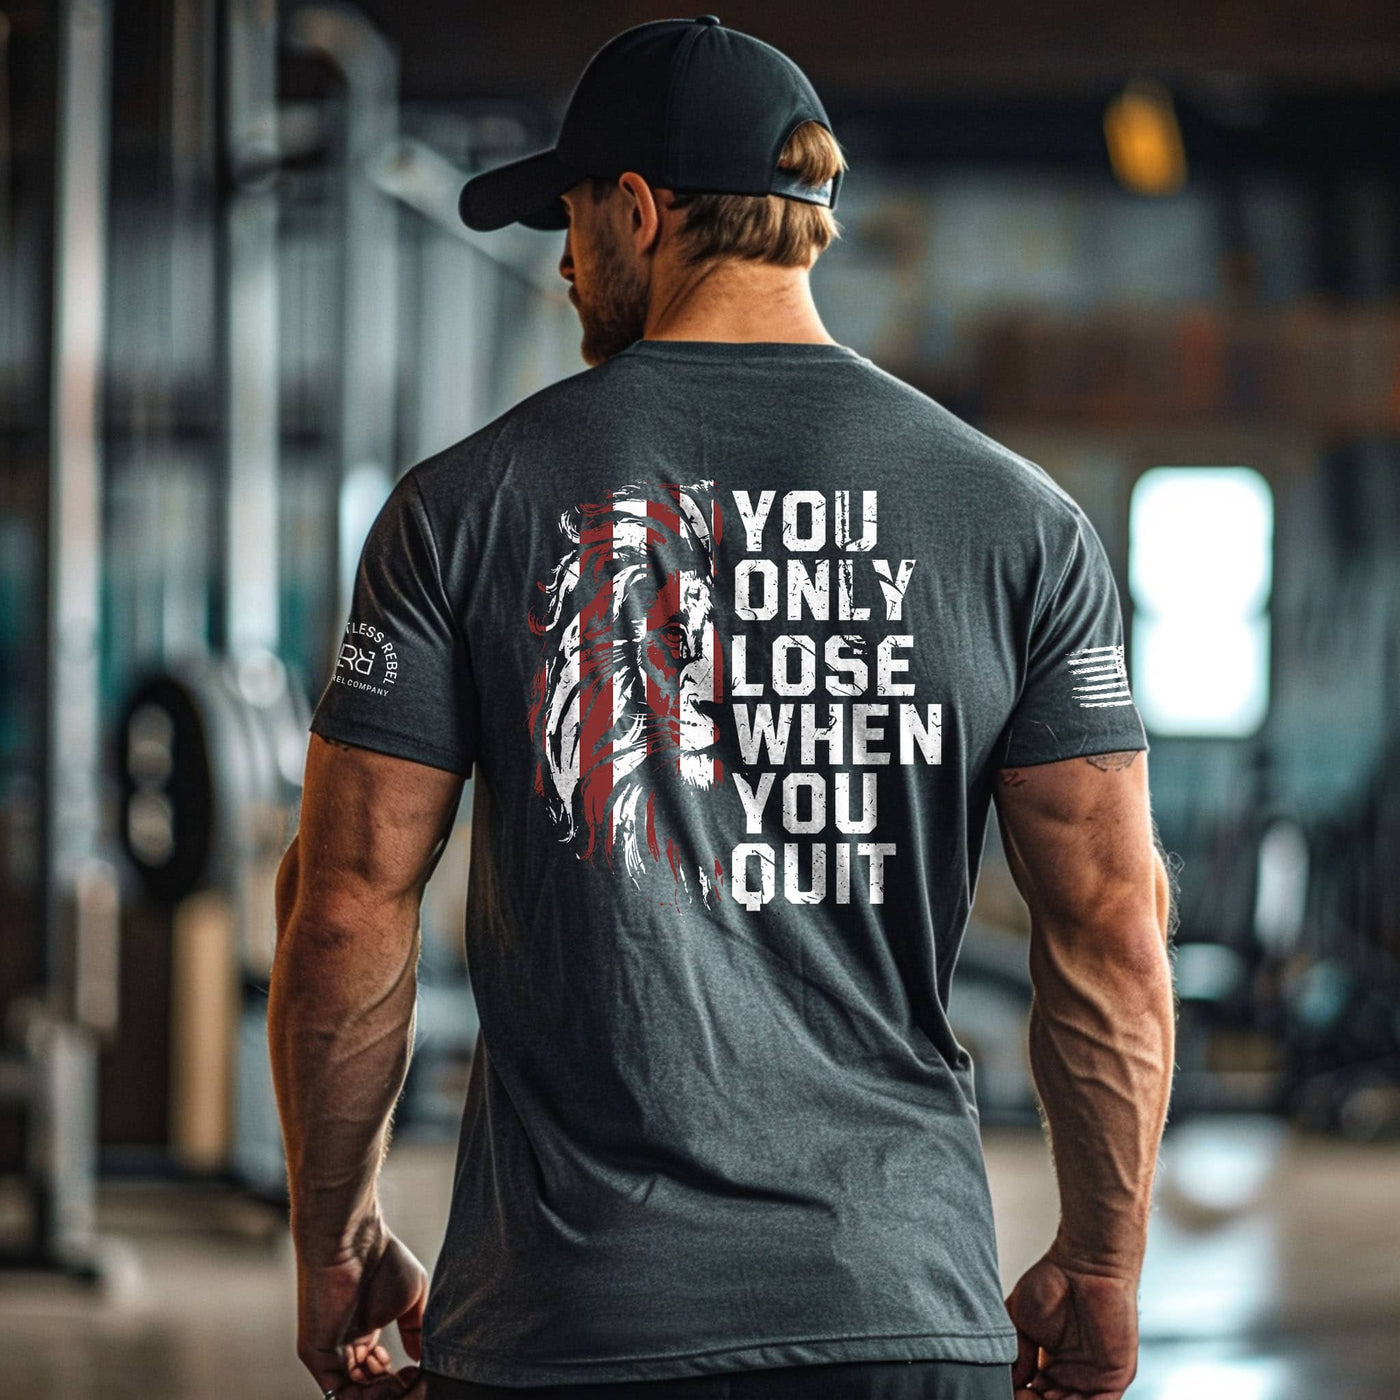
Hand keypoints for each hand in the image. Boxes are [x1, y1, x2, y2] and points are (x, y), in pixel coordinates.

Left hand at [296, 1217, 428, 1397]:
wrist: (354, 1240)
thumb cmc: (382, 1259)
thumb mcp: (411, 1299)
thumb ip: (416, 1331)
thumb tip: (420, 1359)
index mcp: (365, 1333)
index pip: (380, 1375)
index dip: (401, 1381)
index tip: (420, 1372)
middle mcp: (346, 1347)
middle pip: (367, 1390)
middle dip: (394, 1391)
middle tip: (412, 1378)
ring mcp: (330, 1353)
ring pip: (354, 1394)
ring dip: (382, 1393)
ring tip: (400, 1376)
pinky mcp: (317, 1354)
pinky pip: (337, 1391)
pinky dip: (364, 1394)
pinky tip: (386, 1376)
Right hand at [1004, 1248, 1138, 1398]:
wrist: (1085, 1264)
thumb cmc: (1053, 1281)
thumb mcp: (1020, 1321)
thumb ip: (1017, 1355)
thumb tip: (1011, 1383)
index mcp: (1050, 1366)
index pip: (1035, 1395)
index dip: (1020, 1395)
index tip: (1009, 1390)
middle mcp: (1072, 1375)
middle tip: (1020, 1394)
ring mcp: (1093, 1379)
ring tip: (1034, 1396)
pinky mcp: (1115, 1378)